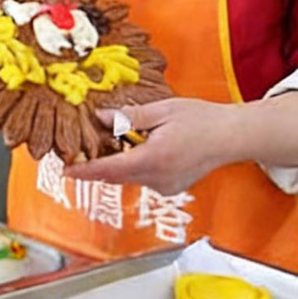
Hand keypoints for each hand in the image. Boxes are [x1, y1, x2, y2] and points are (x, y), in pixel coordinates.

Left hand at [63, 97, 243, 193]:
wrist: (233, 137)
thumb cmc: (203, 120)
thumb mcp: (163, 110)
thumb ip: (130, 117)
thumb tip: (100, 118)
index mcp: (154, 158)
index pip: (109, 169)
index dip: (84, 170)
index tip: (65, 169)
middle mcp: (158, 178)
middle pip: (115, 175)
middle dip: (97, 164)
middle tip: (82, 148)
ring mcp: (165, 186)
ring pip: (129, 177)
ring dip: (118, 163)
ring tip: (117, 141)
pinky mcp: (171, 188)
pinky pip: (143, 179)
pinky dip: (135, 166)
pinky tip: (142, 148)